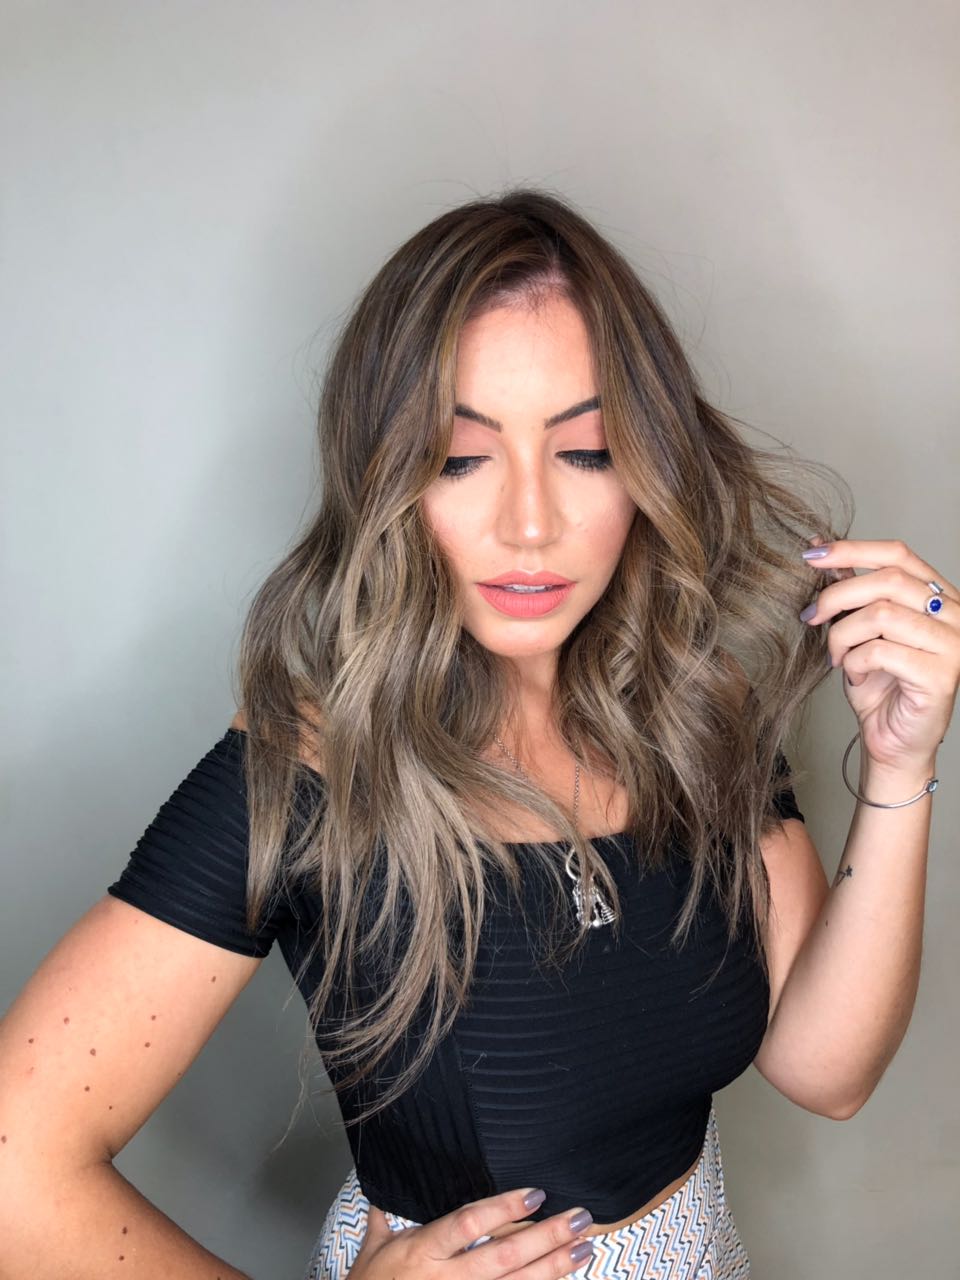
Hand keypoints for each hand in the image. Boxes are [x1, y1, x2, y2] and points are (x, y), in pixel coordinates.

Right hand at [348, 1188, 595, 1278]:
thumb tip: (386, 1188)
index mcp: (422, 1252)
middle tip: (580, 1218)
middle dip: (545, 1237)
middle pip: (503, 1257)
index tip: (536, 1192)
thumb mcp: (370, 1252)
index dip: (502, 1208)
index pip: (467, 1223)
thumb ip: (385, 1219)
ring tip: (584, 1248)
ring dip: (553, 1269)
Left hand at [800, 537, 959, 772]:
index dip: (852, 549)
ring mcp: (953, 645)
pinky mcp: (941, 675)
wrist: (894, 743)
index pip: (898, 554)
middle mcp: (954, 615)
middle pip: (888, 579)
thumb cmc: (880, 687)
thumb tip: (820, 547)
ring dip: (843, 634)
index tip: (811, 554)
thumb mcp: (860, 630)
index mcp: (939, 596)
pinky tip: (853, 675)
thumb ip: (851, 592)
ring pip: (882, 614)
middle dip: (838, 595)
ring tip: (836, 656)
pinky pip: (882, 651)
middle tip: (811, 615)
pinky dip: (855, 661)